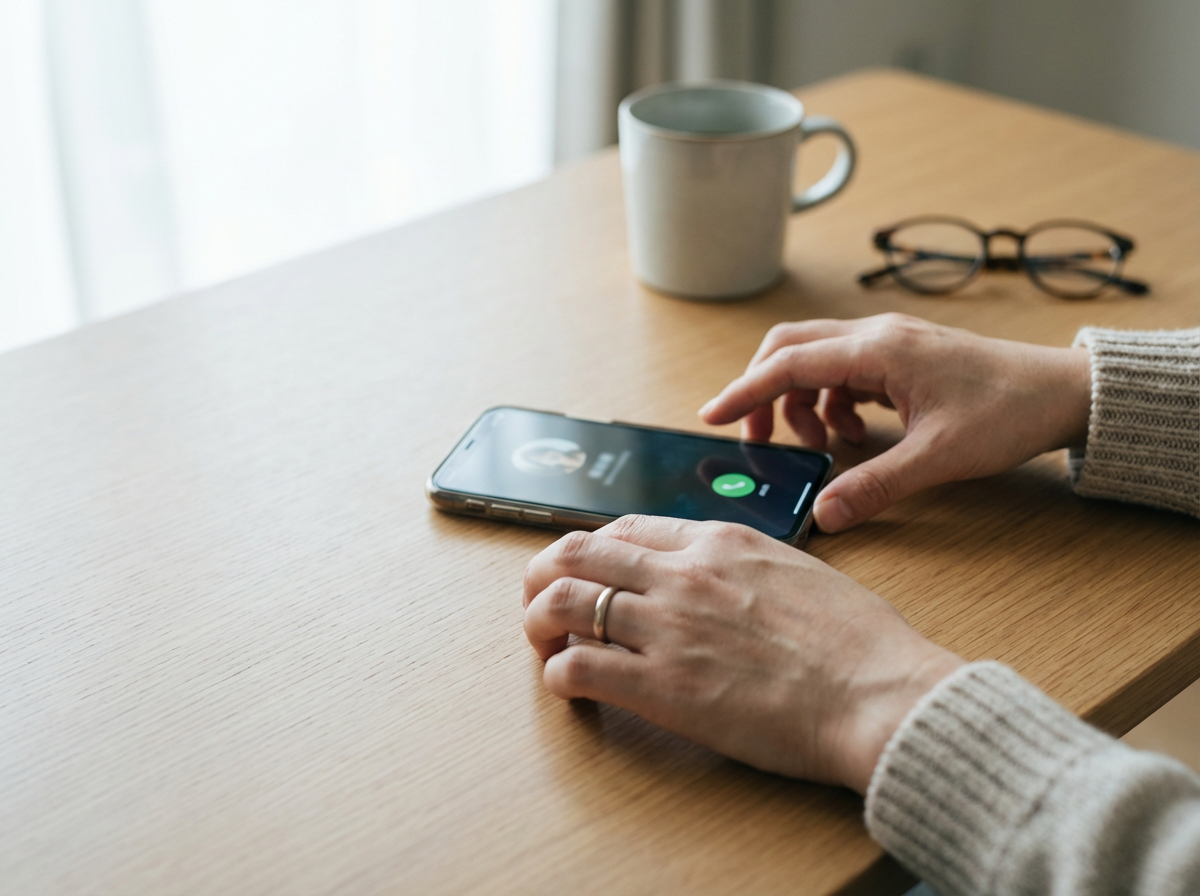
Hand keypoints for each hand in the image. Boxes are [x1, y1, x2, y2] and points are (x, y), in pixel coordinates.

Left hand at [522, 515, 962, 793]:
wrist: (881, 694)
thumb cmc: (860, 643)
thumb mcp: (800, 571)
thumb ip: (747, 566)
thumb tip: (722, 575)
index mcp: (720, 541)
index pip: (625, 526)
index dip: (593, 550)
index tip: (588, 573)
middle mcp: (684, 574)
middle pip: (576, 551)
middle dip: (543, 574)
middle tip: (541, 602)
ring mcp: (668, 628)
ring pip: (560, 601)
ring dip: (537, 622)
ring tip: (545, 645)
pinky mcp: (662, 687)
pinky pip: (576, 668)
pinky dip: (558, 676)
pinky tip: (571, 687)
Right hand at [698, 314, 1091, 531]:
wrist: (1063, 391)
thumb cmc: (1009, 411)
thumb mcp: (938, 458)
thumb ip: (875, 486)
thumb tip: (825, 516)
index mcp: (878, 350)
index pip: (788, 364)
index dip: (744, 392)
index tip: (710, 416)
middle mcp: (875, 336)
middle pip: (790, 350)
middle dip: (765, 394)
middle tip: (762, 442)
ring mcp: (887, 343)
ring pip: (815, 360)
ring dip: (802, 402)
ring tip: (825, 446)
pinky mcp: (899, 357)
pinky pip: (842, 371)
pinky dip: (831, 402)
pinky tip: (857, 435)